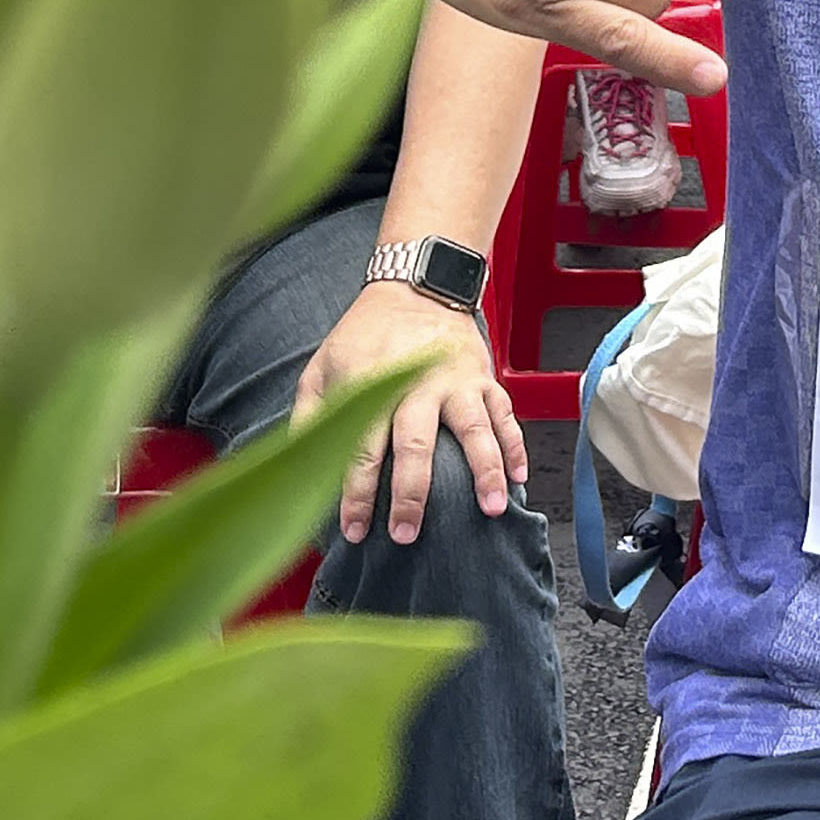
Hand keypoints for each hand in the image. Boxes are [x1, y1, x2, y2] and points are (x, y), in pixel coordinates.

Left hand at [306, 281, 527, 543]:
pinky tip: (519, 479)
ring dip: (485, 471)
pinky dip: (515, 447)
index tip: (355, 531)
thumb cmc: (362, 336)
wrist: (415, 285)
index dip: (356, 494)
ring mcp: (456, 381)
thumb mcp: (322, 367)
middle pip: (414, 445)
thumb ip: (310, 415)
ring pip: (475, 430)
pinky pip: (505, 415)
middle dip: (412, 494)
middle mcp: (417, 385)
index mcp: (372, 385)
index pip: (361, 448)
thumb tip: (301, 467)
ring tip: (491, 509)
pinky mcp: (484, 378)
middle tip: (407, 534)